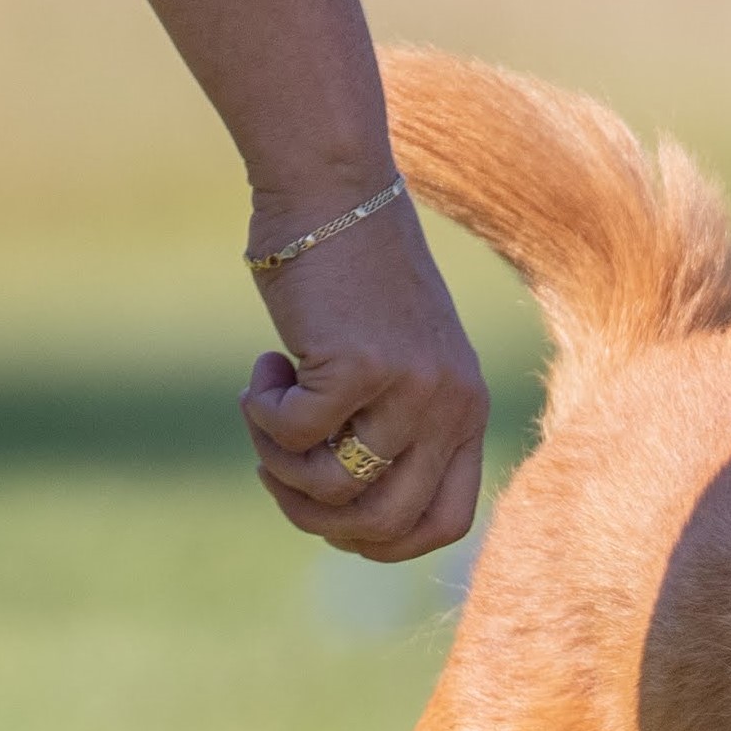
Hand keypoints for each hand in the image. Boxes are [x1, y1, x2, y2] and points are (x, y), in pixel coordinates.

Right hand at [241, 195, 487, 560]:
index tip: (330, 513)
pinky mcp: (361, 364)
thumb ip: (388, 431)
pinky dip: (262, 414)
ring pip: (334, 487)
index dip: (382, 542)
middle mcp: (453, 405)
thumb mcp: (392, 361)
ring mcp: (412, 386)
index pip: (447, 524)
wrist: (332, 188)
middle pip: (384, 523)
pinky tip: (265, 367)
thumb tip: (343, 517)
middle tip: (275, 466)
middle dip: (312, 515)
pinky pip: (294, 435)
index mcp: (469, 410)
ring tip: (267, 408)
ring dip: (278, 463)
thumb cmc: (349, 276)